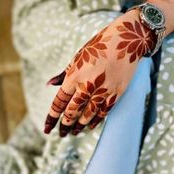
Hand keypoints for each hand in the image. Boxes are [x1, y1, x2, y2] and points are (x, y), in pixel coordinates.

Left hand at [44, 9, 154, 136]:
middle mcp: (88, 85)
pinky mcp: (117, 92)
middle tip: (61, 134)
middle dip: (65, 125)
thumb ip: (64, 73)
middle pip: (72, 111)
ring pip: (88, 114)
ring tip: (74, 133)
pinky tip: (90, 125)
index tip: (47, 128)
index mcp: (74, 75)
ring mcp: (103, 90)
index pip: (60, 102)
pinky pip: (104, 111)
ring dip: (79, 125)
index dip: (52, 117)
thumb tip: (50, 84)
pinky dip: (96, 120)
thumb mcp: (78, 56)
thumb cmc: (99, 45)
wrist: (126, 39)